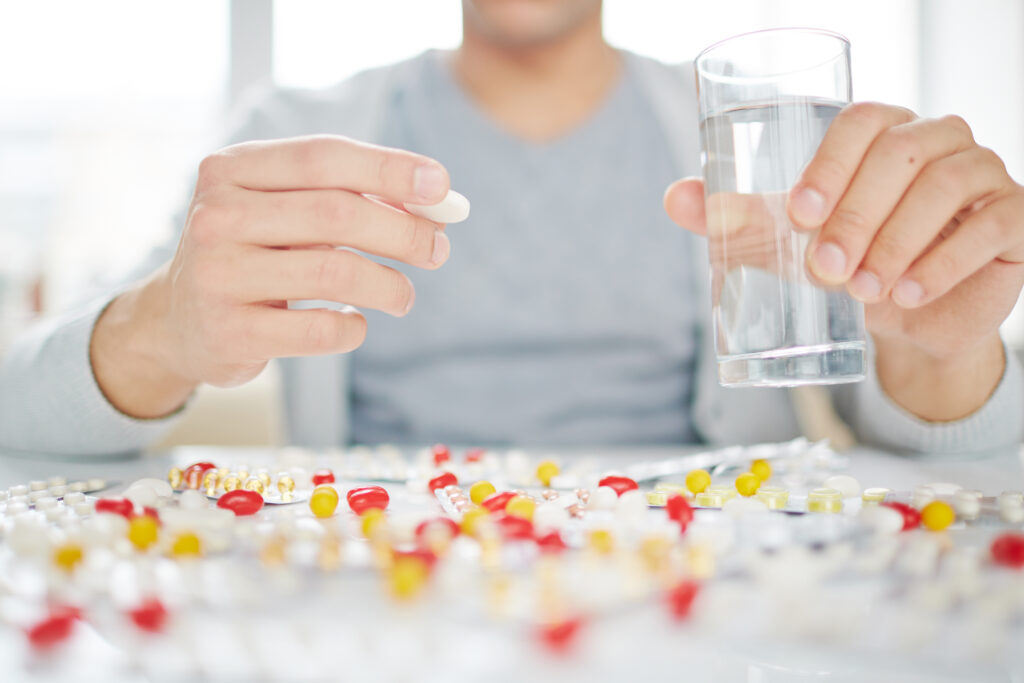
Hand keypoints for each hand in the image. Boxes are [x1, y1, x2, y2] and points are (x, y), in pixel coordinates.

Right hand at [91, 135, 452, 417]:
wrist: (177, 321)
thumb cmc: (253, 253)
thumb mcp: (284, 211)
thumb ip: (349, 198)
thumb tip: (437, 205)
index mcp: (232, 169)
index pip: (323, 156)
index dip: (389, 169)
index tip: (442, 187)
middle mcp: (216, 216)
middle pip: (337, 214)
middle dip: (403, 233)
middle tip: (437, 250)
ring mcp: (217, 275)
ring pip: (335, 273)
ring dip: (389, 286)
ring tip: (404, 296)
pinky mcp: (230, 332)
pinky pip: (321, 329)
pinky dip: (355, 327)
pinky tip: (356, 322)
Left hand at [666, 102, 1023, 419]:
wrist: (906, 318)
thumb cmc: (847, 264)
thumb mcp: (790, 243)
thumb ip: (738, 220)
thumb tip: (675, 197)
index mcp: (884, 133)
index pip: (862, 122)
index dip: (830, 163)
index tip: (798, 215)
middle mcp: (939, 141)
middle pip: (901, 154)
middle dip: (857, 214)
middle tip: (826, 267)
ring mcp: (983, 175)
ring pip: (946, 187)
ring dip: (897, 242)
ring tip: (862, 290)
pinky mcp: (1014, 218)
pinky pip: (991, 226)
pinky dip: (943, 263)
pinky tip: (907, 294)